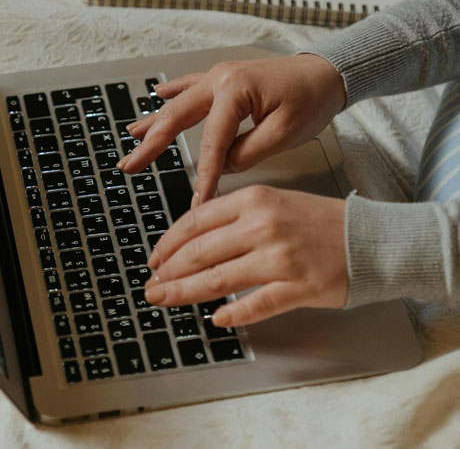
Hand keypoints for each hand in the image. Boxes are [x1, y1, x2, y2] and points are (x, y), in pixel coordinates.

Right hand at [118, 54, 345, 203]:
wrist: (328, 72)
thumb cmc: (312, 98)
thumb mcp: (284, 133)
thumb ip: (248, 151)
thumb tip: (223, 165)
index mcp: (234, 91)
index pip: (211, 142)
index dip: (204, 174)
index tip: (197, 200)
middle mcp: (220, 79)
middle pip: (178, 118)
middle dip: (152, 144)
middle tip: (130, 164)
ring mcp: (220, 76)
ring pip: (179, 103)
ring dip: (154, 120)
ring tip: (131, 135)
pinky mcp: (226, 78)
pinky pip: (192, 85)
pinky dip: (173, 91)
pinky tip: (157, 94)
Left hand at [144, 184, 347, 324]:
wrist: (370, 239)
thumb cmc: (319, 221)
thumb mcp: (272, 202)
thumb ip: (234, 216)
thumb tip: (192, 240)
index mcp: (253, 200)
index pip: (195, 222)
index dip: (168, 243)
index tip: (154, 258)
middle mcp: (262, 225)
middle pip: (199, 252)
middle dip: (168, 272)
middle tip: (151, 286)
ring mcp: (280, 257)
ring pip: (218, 279)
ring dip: (184, 293)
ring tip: (165, 301)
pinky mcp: (298, 287)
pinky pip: (256, 304)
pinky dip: (232, 314)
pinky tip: (216, 320)